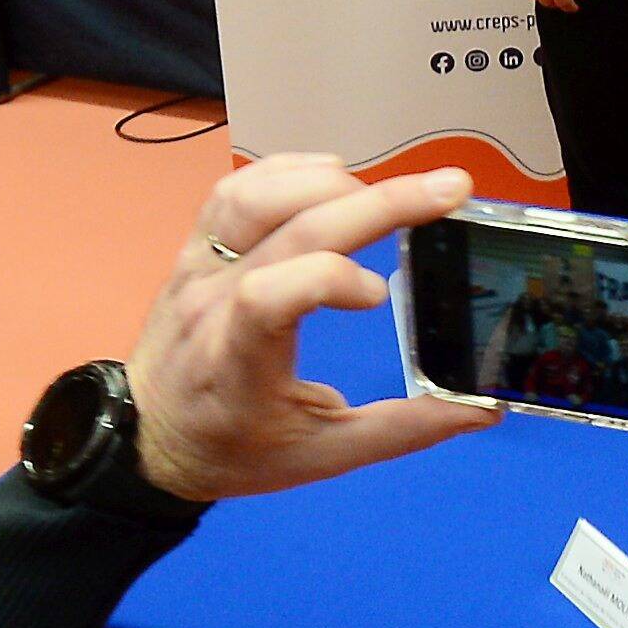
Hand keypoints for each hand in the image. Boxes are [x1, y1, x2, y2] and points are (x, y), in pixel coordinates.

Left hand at [126, 157, 497, 505]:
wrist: (146, 438)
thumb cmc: (235, 450)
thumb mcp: (321, 457)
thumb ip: (402, 431)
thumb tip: (481, 411)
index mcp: (237, 364)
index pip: (266, 298)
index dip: (329, 278)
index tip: (380, 297)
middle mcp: (210, 305)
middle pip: (287, 230)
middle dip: (377, 202)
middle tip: (449, 188)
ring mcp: (196, 268)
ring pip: (254, 196)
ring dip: (328, 180)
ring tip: (385, 192)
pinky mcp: (193, 247)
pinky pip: (233, 189)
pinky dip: (287, 170)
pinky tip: (333, 174)